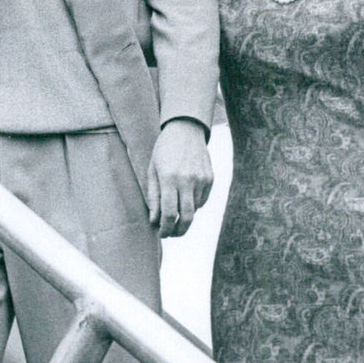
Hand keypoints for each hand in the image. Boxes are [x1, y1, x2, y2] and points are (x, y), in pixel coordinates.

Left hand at [147, 118, 212, 236]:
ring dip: (184, 215)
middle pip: (186, 217)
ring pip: (194, 210)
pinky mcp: (210, 178)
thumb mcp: (153, 170)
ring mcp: (201, 179)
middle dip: (178, 231)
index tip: (161, 233)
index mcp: (170, 178)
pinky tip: (185, 196)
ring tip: (175, 210)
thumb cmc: (164, 150)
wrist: (186, 129)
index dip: (165, 228)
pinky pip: (202, 200)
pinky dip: (194, 204)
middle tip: (170, 234)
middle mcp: (188, 180)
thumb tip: (154, 221)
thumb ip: (153, 197)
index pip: (169, 213)